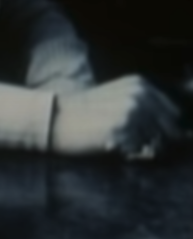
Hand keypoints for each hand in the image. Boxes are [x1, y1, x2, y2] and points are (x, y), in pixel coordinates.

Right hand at [50, 75, 183, 158]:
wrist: (58, 117)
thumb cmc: (87, 112)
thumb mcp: (118, 98)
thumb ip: (148, 108)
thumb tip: (182, 133)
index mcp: (140, 83)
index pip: (175, 114)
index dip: (166, 131)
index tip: (146, 136)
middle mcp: (140, 93)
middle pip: (172, 131)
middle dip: (158, 142)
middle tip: (130, 141)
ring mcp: (133, 109)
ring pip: (159, 144)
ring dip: (144, 149)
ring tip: (119, 141)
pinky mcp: (124, 127)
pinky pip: (144, 152)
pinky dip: (133, 155)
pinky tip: (114, 145)